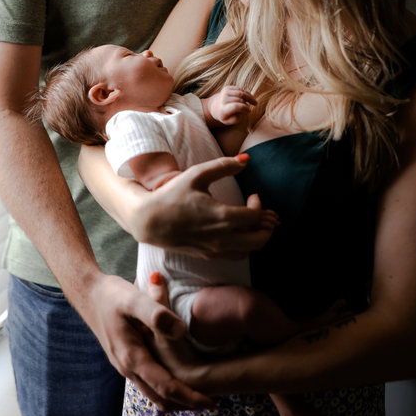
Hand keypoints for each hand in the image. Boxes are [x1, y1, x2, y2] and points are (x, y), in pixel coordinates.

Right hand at [75, 271, 213, 410]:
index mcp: (132, 358)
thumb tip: (181, 332)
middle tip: (212, 402)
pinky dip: (165, 387)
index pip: (166, 387)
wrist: (88, 293)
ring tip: (199, 392)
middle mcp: (127, 368)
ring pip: (153, 393)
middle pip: (160, 398)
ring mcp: (125, 365)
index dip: (190, 397)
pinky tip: (177, 375)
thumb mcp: (134, 300)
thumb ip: (157, 314)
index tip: (212, 402)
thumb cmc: (111, 295)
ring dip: (176, 397)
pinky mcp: (125, 359)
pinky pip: (148, 382)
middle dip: (186, 403)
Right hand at [135, 155, 277, 258]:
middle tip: (259, 212)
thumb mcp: (197, 175)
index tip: (253, 196)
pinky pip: (235, 255)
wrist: (149, 221)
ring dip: (255, 236)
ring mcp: (215, 250)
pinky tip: (235, 231)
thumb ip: (224, 166)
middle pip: (260, 240)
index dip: (259, 205)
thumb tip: (247, 159)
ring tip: (248, 221)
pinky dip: (242, 245)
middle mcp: (222, 238)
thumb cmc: (172, 195)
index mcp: (222, 217)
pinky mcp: (208, 256)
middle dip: (266, 226)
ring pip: (249, 250)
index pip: (255, 216)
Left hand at [205, 86, 256, 125]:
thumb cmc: (225, 116)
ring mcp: (224, 92)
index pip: (236, 107)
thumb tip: (242, 111)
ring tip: (255, 103)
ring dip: (249, 98)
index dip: (245, 108)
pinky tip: (250, 98)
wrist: (215, 107)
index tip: (249, 111)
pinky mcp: (227, 88)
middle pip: (240, 100)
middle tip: (249, 110)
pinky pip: (240, 89)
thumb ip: (237, 118)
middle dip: (246, 105)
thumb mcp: (230, 121)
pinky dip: (247, 94)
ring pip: (241, 93)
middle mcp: (222, 99)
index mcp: (222, 109)